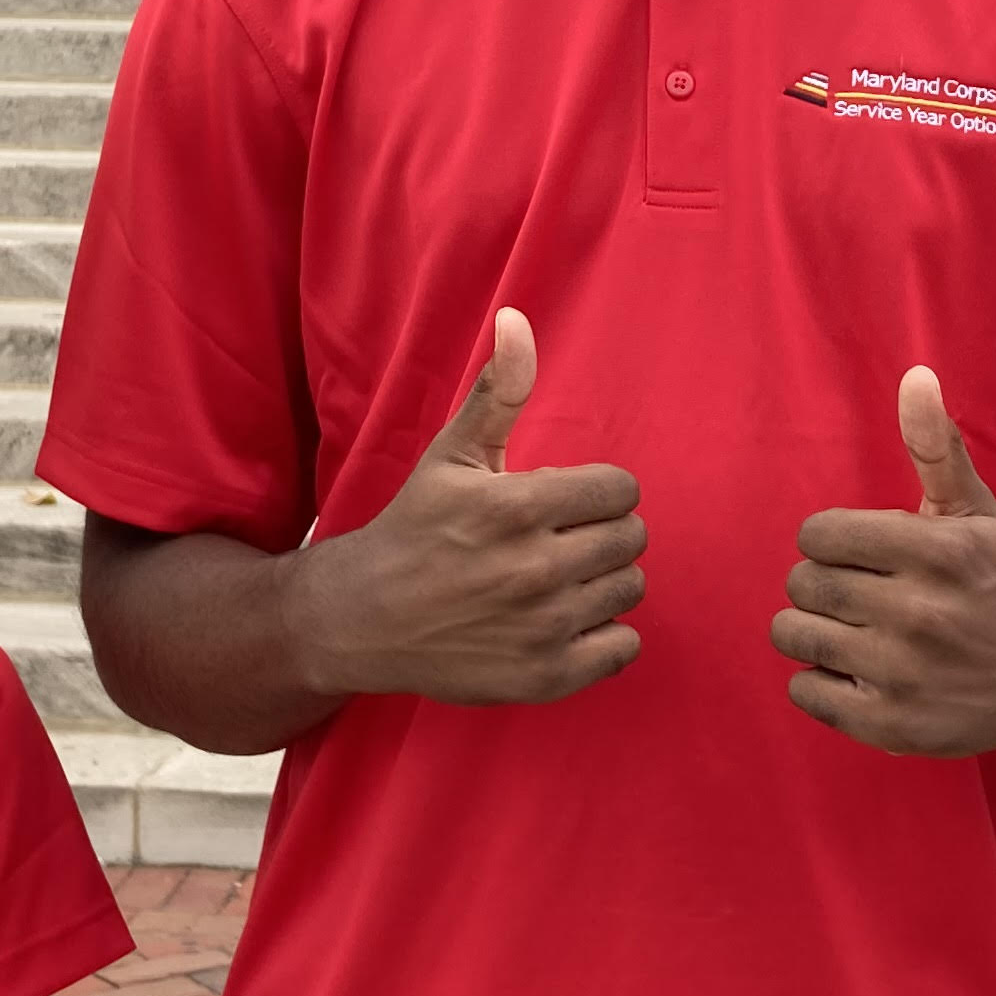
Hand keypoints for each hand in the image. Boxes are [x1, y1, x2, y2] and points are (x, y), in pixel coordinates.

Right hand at [291, 309, 642, 707]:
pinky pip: (624, 648)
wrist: (363, 619)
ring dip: (603, 581)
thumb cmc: (415, 529)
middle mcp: (535, 569)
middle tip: (560, 541)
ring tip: (558, 579)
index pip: (621, 490)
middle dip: (601, 533)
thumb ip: (498, 389)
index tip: (563, 502)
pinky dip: (604, 635)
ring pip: (630, 589)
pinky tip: (565, 622)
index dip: (595, 492)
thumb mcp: (451, 454)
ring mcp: (542, 627)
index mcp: (517, 507)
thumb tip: (518, 319)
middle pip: (631, 539)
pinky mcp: (545, 676)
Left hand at [776, 368, 995, 757]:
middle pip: (802, 584)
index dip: (830, 541)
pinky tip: (860, 673)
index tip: (858, 553)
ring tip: (851, 631)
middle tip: (859, 594)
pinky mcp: (891, 726)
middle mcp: (921, 614)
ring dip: (811, 631)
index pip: (817, 534)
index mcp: (938, 551)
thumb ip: (936, 446)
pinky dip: (820, 681)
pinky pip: (804, 692)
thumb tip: (916, 375)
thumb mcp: (974, 511)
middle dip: (821, 584)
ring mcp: (904, 675)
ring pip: (792, 635)